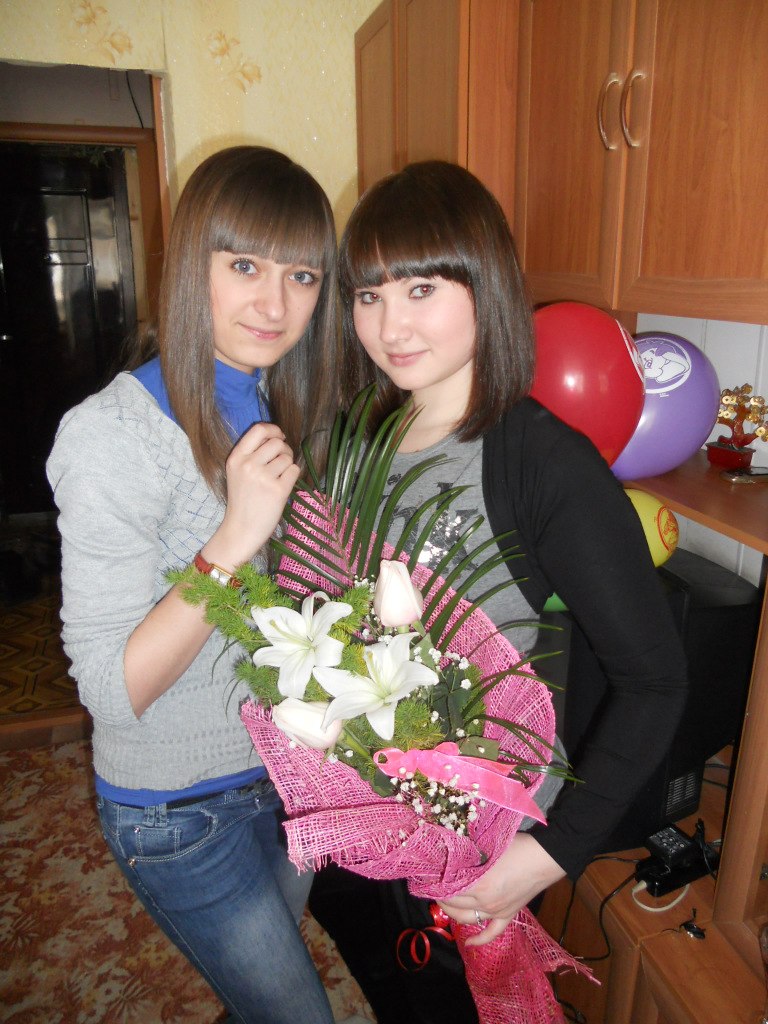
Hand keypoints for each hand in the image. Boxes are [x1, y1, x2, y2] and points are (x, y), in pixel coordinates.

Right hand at [206, 422, 299, 567]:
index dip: (273, 429)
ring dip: (287, 464)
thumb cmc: (242, 499)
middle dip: (284, 449)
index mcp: (236, 458)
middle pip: (277, 442)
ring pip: (287, 457)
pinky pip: (294, 470)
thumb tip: (277, 436)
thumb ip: (252, 453)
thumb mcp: (237, 472)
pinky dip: (292, 476)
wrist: (241, 529)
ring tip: (279, 477)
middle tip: (281, 462)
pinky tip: (282, 486)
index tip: (279, 437)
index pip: (258, 429)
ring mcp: (263, 477)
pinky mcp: (278, 490)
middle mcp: (248, 465)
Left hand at [437, 833, 564, 945]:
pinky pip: (492, 933)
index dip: (436, 883)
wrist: (544, 858)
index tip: (429, 875)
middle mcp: (485, 902)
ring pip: (467, 919)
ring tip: (444, 904)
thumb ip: (469, 853)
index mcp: (478, 884)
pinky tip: (468, 944)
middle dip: (441, 896)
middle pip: (454, 904)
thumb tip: (450, 853)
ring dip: (453, 914)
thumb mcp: (487, 845)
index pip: (448, 889)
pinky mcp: (508, 915)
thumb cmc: (516, 846)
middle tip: (434, 885)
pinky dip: (480, 940)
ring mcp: (497, 912)